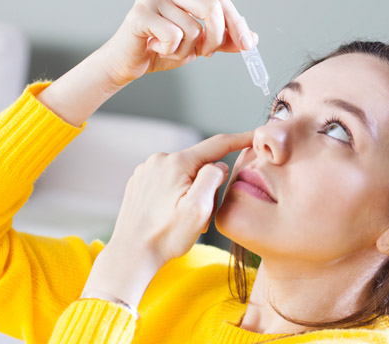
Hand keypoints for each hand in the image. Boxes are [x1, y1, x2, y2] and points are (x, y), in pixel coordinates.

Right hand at [97, 0, 258, 86]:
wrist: (126, 64)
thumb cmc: (160, 50)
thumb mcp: (197, 45)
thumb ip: (222, 40)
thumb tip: (251, 39)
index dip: (236, 23)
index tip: (247, 44)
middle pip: (212, 6)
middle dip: (216, 37)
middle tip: (206, 53)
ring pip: (192, 28)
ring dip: (186, 50)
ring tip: (169, 50)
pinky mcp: (140, 13)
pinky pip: (174, 36)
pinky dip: (170, 51)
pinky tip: (155, 48)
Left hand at [109, 131, 253, 266]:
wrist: (132, 254)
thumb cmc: (166, 237)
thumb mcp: (198, 210)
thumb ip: (212, 179)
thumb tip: (219, 165)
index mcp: (176, 162)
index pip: (216, 144)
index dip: (240, 139)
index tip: (256, 135)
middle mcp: (159, 160)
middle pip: (199, 164)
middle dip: (207, 185)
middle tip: (201, 215)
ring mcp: (146, 170)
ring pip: (183, 173)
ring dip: (190, 191)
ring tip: (182, 218)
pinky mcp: (139, 181)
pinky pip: (168, 180)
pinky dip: (175, 193)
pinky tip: (169, 214)